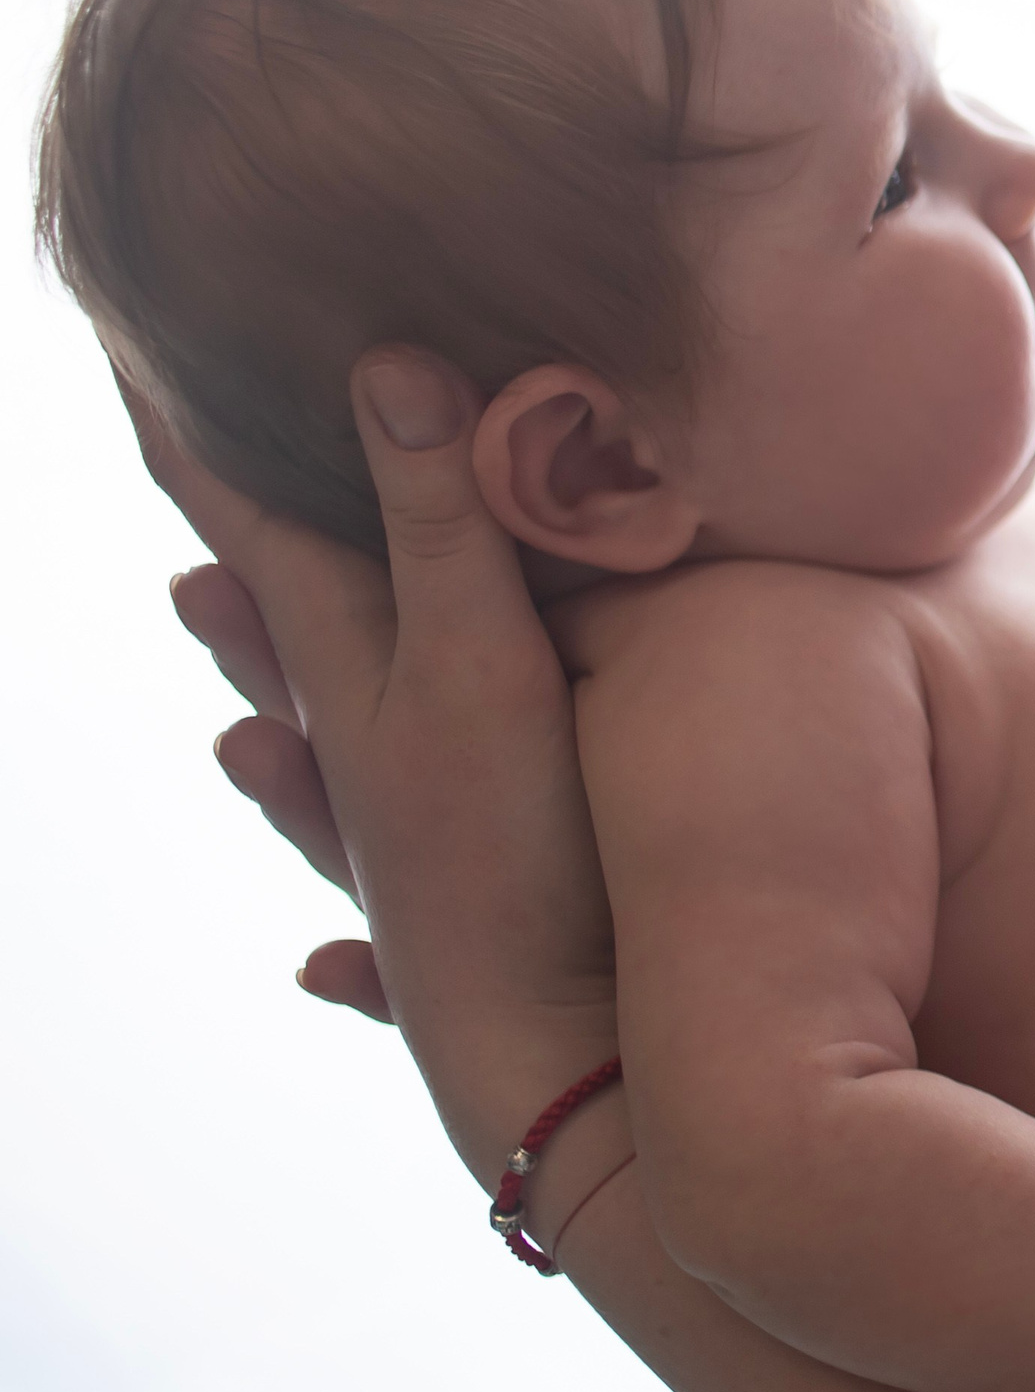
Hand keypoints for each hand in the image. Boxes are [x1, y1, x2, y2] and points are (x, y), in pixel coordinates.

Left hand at [133, 350, 618, 1177]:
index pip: (243, 515)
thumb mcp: (479, 659)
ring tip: (204, 620)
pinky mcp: (434, 887)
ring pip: (295, 723)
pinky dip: (314, 831)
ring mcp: (381, 817)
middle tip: (177, 456)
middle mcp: (341, 730)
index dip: (187, 431)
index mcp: (342, 655)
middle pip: (266, 607)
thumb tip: (382, 363)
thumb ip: (439, 522)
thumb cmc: (509, 846)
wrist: (547, 1044)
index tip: (129, 347)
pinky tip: (301, 905)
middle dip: (225, 526)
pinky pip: (349, 846)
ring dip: (253, 663)